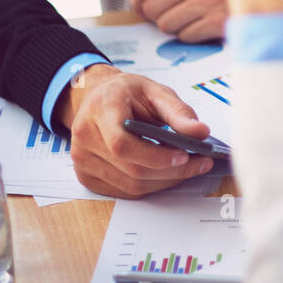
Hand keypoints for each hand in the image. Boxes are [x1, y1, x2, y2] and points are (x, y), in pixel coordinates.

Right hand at [55, 64, 214, 197]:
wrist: (98, 97)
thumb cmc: (126, 93)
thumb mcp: (155, 91)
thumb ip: (178, 112)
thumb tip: (201, 133)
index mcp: (100, 109)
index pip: (122, 143)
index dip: (154, 155)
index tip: (184, 155)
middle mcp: (85, 136)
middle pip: (131, 168)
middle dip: (170, 171)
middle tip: (199, 162)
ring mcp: (82, 160)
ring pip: (130, 185)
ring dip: (164, 181)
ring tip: (187, 166)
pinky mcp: (86, 176)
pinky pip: (124, 191)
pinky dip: (150, 185)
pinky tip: (166, 173)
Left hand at [127, 0, 227, 40]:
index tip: (143, 5)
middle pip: (151, 8)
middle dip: (159, 14)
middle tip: (176, 11)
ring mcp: (208, 0)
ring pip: (167, 25)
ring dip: (177, 25)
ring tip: (195, 16)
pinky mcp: (218, 22)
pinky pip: (187, 36)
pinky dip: (194, 34)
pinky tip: (207, 23)